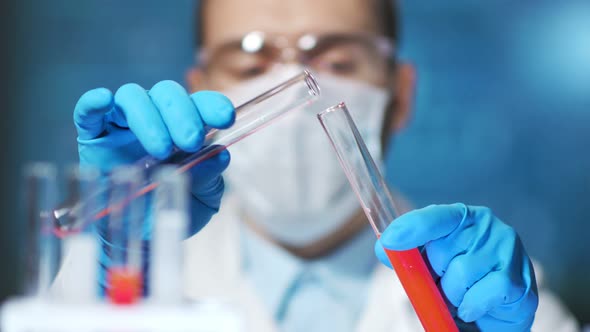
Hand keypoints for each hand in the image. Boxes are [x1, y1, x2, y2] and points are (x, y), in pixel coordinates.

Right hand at [73, 81, 234, 233]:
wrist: (137, 236)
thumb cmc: (171, 207)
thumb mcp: (201, 198)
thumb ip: (209, 176)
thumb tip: (220, 155)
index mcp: (185, 128)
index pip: (199, 104)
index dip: (212, 105)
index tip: (225, 118)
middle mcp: (155, 119)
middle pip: (166, 94)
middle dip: (182, 114)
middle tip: (190, 142)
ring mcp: (122, 126)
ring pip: (132, 97)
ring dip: (149, 117)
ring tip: (161, 149)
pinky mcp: (93, 138)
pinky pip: (89, 113)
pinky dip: (94, 103)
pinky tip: (104, 100)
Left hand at [374, 203, 537, 330]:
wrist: (490, 316)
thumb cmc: (456, 285)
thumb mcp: (428, 267)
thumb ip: (408, 256)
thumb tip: (384, 248)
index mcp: (462, 217)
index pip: (436, 216)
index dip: (411, 228)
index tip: (389, 241)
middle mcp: (488, 226)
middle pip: (442, 250)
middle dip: (436, 274)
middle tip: (444, 282)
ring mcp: (508, 250)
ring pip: (461, 274)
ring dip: (453, 294)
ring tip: (460, 296)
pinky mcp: (520, 279)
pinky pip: (483, 294)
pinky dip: (471, 306)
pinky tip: (473, 307)